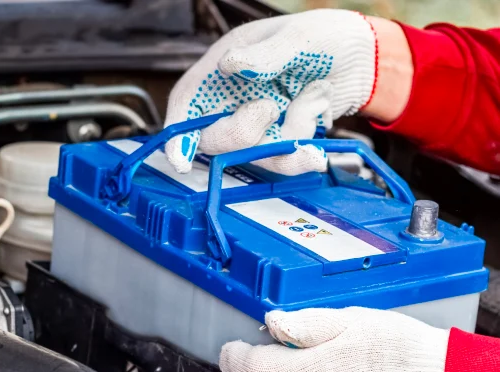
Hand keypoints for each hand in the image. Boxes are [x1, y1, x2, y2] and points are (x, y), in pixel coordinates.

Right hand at [165, 9, 376, 174]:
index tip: (180, 157)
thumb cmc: (326, 37)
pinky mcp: (280, 141)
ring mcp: (258, 125)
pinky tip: (315, 153)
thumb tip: (230, 66)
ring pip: (252, 156)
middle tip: (269, 106)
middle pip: (214, 138)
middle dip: (241, 132)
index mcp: (225, 69)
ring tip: (313, 99)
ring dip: (287, 137)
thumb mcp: (297, 37)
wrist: (363, 61)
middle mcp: (235, 102)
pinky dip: (299, 157)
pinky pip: (281, 162)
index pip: (188, 103)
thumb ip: (264, 56)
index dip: (179, 132)